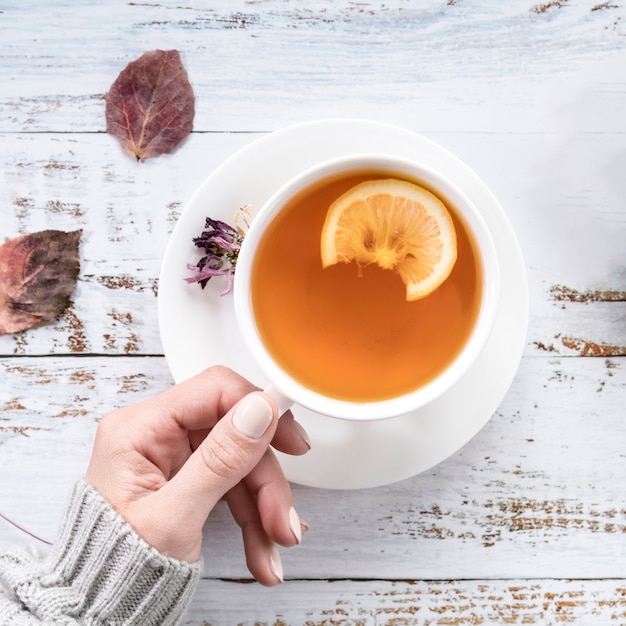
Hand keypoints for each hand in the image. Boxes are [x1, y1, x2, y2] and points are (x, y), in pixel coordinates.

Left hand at [85, 365, 309, 585]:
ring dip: (263, 507)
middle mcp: (155, 434)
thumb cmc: (116, 570)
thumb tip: (259, 409)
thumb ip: (219, 460)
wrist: (102, 608)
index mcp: (139, 429)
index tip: (291, 439)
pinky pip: (230, 485)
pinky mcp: (185, 476)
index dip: (259, 410)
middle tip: (284, 520)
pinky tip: (262, 548)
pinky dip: (251, 517)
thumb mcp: (174, 518)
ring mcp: (171, 455)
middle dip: (265, 482)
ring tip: (273, 547)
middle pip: (234, 434)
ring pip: (238, 464)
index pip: (213, 391)